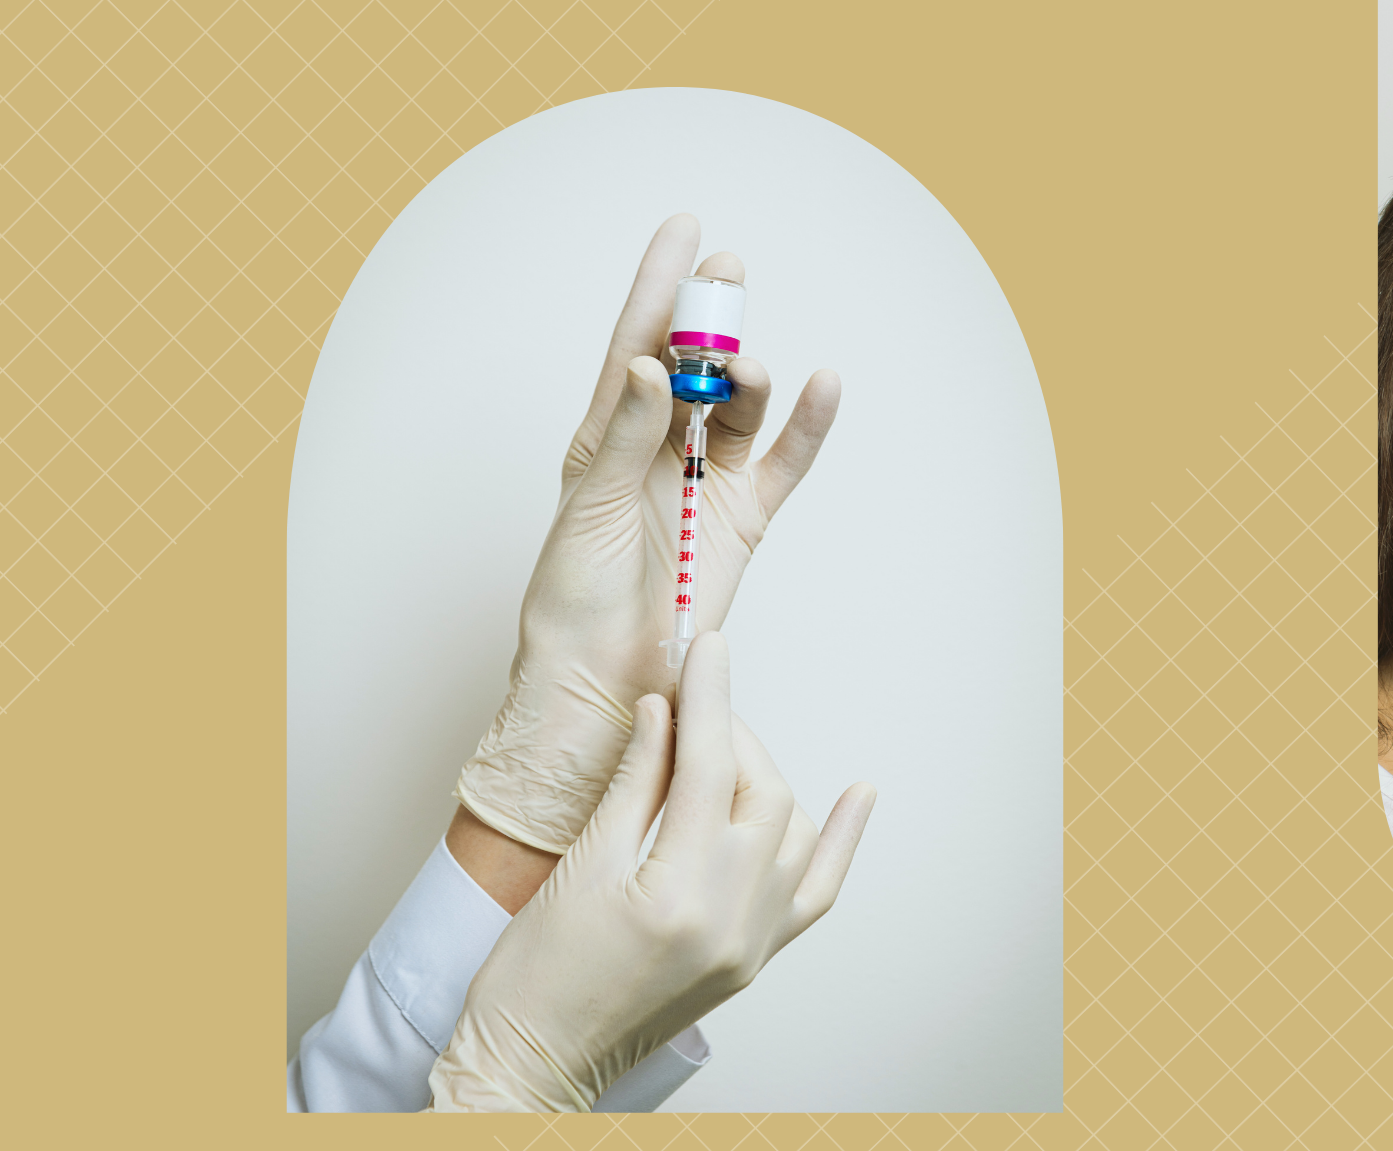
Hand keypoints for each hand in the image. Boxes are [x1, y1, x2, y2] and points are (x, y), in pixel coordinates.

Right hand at [430, 632, 877, 1110]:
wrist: (535, 1063)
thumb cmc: (535, 977)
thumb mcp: (579, 865)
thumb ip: (635, 782)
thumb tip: (665, 710)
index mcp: (681, 895)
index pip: (710, 766)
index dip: (708, 697)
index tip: (704, 647)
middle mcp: (733, 922)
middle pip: (761, 793)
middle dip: (731, 736)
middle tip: (685, 705)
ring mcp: (751, 945)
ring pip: (790, 832)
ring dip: (763, 778)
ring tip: (714, 752)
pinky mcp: (752, 959)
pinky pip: (815, 893)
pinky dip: (835, 840)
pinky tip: (856, 794)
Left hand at [453, 214, 840, 854]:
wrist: (598, 679)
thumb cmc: (569, 601)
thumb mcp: (585, 507)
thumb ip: (624, 436)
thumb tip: (651, 367)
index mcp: (605, 436)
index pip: (634, 344)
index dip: (657, 286)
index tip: (684, 228)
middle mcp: (659, 450)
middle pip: (694, 366)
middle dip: (710, 317)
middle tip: (726, 275)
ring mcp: (704, 483)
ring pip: (739, 409)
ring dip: (747, 378)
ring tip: (744, 369)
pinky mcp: (741, 521)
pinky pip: (784, 464)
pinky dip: (807, 427)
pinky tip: (823, 384)